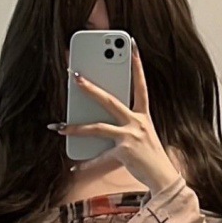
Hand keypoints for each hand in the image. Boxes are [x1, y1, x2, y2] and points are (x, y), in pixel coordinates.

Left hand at [48, 39, 181, 196]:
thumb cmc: (151, 156)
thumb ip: (126, 125)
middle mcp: (137, 122)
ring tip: (58, 127)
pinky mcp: (123, 153)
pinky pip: (99, 157)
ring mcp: (130, 137)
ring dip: (75, 127)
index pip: (140, 85)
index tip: (132, 44)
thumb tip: (101, 121)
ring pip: (97, 128)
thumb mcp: (142, 135)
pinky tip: (73, 166)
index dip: (137, 65)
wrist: (163, 177)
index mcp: (143, 115)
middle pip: (109, 100)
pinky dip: (85, 163)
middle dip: (90, 88)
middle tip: (75, 76)